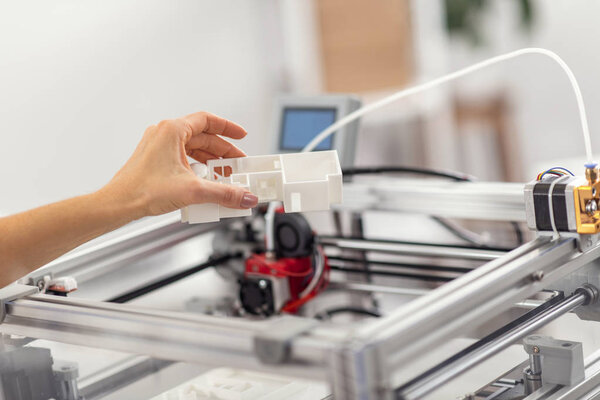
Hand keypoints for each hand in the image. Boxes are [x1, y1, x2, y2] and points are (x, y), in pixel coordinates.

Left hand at [100, 112, 258, 218]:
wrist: (119, 204)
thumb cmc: (142, 189)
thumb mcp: (193, 190)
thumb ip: (225, 193)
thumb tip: (245, 196)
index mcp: (172, 131)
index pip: (207, 120)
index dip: (228, 127)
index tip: (241, 135)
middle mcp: (164, 135)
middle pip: (203, 137)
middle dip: (223, 151)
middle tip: (238, 163)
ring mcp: (158, 147)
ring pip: (193, 149)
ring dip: (211, 161)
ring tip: (225, 175)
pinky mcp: (156, 161)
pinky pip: (183, 159)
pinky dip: (198, 167)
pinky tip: (206, 181)